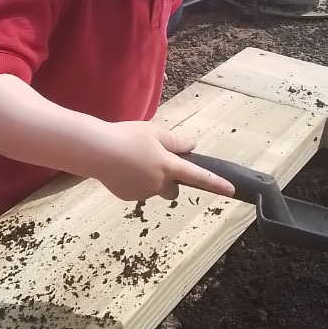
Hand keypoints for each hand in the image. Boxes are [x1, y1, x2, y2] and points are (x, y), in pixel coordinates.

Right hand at [90, 121, 236, 201]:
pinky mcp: (128, 196)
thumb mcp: (155, 132)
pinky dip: (134, 182)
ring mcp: (143, 192)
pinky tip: (121, 169)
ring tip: (131, 160)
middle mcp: (159, 183)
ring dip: (150, 179)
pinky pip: (137, 190)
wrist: (97, 151)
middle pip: (174, 189)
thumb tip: (191, 146)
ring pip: (154, 188)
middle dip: (170, 181)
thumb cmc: (127, 136)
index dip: (216, 184)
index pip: (199, 177)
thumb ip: (176, 141)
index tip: (231, 191)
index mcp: (169, 166)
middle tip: (155, 163)